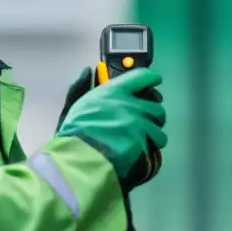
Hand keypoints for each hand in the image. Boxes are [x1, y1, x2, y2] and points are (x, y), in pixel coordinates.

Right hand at [56, 67, 167, 190]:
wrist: (76, 160)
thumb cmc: (73, 132)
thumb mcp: (74, 105)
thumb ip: (82, 86)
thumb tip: (88, 70)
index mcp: (114, 91)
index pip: (143, 76)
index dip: (152, 78)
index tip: (155, 81)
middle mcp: (131, 105)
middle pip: (157, 107)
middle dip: (153, 116)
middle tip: (144, 123)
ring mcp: (139, 126)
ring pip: (159, 130)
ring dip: (152, 137)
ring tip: (142, 143)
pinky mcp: (143, 145)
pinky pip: (154, 148)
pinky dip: (148, 153)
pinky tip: (138, 156)